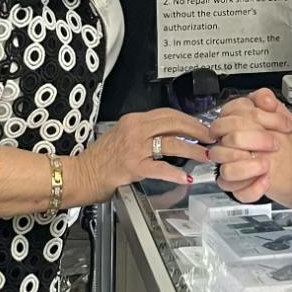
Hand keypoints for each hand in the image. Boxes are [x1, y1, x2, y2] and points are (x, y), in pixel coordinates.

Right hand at [65, 108, 213, 204]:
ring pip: (171, 144)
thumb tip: (169, 134)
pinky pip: (159, 168)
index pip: (168, 113)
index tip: (201, 126)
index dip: (188, 119)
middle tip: (211, 138)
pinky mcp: (132, 167)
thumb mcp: (122, 136)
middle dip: (196, 130)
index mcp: (134, 120)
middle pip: (174, 124)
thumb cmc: (100, 159)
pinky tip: (185, 178)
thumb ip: (144, 132)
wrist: (81, 173)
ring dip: (192, 150)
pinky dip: (174, 174)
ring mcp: (134, 148)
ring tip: (205, 156)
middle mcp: (135, 130)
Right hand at [209, 88, 291, 207]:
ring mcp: (233, 166)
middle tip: (274, 144)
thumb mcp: (285, 118)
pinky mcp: (238, 187)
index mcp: (240, 126)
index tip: (280, 124)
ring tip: (267, 165)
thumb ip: (270, 103)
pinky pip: (234, 190)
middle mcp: (233, 146)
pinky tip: (265, 180)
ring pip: (225, 168)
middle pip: (227, 138)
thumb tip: (264, 99)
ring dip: (248, 166)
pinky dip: (251, 187)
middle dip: (253, 139)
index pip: (230, 113)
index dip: (255, 116)